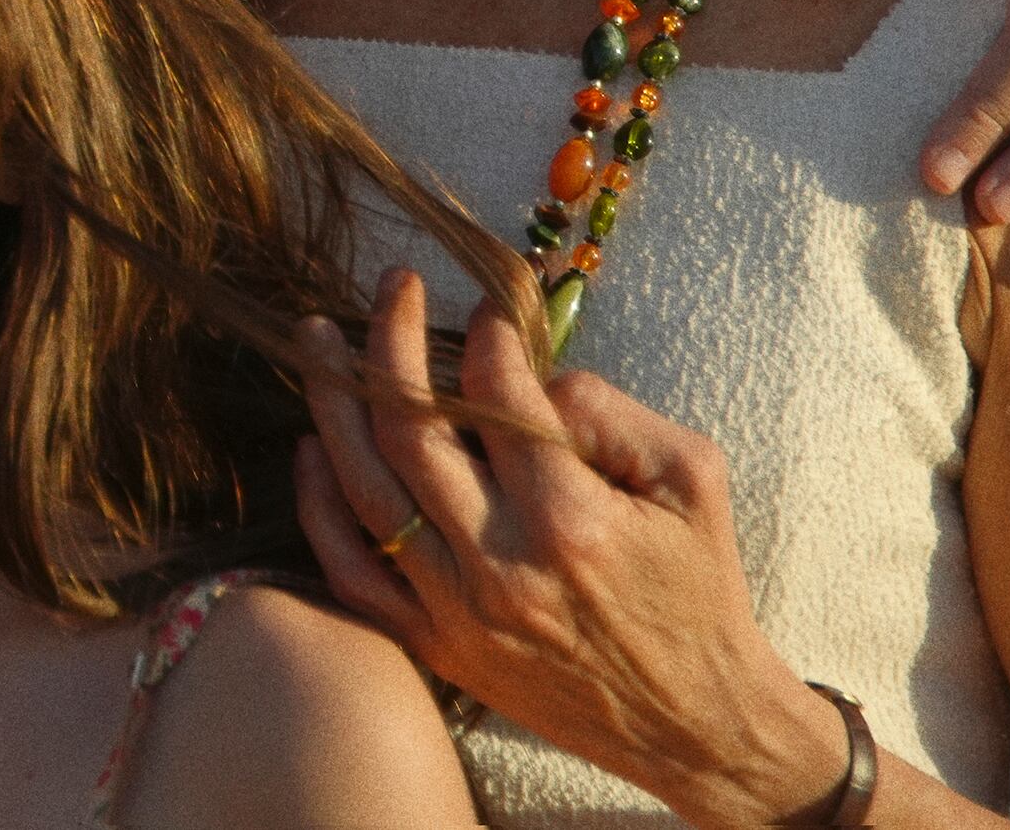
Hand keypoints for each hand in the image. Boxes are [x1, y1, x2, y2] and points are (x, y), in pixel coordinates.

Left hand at [291, 271, 853, 829]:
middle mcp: (501, 563)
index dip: (484, 334)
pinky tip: (311, 449)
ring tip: (320, 340)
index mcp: (570, 517)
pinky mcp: (436, 647)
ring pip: (364, 491)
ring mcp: (458, 611)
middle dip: (389, 342)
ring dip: (333, 404)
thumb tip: (532, 375)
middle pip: (409, 429)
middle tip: (390, 288)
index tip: (484, 308)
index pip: (496, 394)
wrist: (694, 721)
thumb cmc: (698, 589)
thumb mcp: (693, 480)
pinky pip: (352, 573)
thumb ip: (611, 412)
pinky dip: (320, 507)